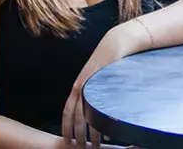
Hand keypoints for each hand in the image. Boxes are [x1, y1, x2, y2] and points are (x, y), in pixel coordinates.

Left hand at [62, 31, 128, 147]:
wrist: (116, 44)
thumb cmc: (108, 63)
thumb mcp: (96, 79)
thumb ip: (92, 92)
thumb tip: (94, 110)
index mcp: (78, 86)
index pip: (68, 110)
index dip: (66, 126)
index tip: (66, 139)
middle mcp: (82, 86)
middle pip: (77, 116)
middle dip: (77, 134)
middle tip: (79, 147)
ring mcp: (92, 84)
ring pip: (88, 114)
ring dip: (91, 132)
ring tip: (94, 145)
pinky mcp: (102, 82)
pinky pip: (101, 106)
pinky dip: (102, 121)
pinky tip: (106, 132)